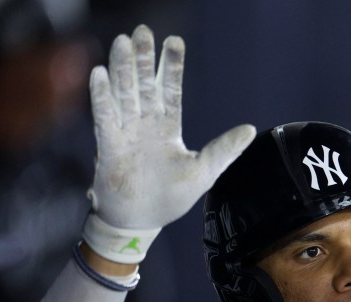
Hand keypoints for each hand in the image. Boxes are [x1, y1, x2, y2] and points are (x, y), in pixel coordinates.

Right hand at [82, 25, 254, 263]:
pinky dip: (102, 96)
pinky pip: (104, 116)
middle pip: (144, 84)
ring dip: (123, 69)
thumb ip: (224, 149)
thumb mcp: (204, 171)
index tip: (173, 41)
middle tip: (143, 31)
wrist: (142, 221)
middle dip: (144, 59)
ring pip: (124, 93)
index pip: (170, 90)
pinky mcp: (109, 145)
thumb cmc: (171, 197)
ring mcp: (126, 132)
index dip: (171, 66)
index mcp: (168, 128)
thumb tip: (250, 129)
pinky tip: (100, 73)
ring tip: (123, 42)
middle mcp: (145, 124)